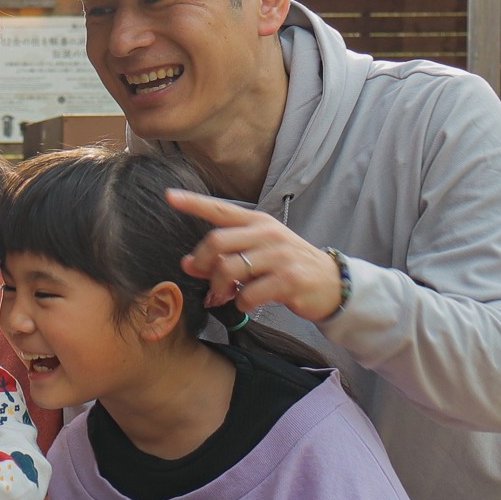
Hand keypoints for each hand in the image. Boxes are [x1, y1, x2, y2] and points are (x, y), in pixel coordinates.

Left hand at [167, 189, 344, 322]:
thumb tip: (186, 263)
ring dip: (219, 288)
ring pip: (228, 269)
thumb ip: (224, 254)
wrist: (331, 283)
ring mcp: (280, 256)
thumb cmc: (286, 265)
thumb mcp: (257, 253)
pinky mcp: (289, 280)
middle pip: (215, 242)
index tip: (169, 196)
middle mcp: (268, 234)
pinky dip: (240, 303)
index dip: (194, 203)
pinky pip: (247, 294)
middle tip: (206, 279)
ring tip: (227, 294)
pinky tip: (248, 302)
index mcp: (258, 222)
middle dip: (202, 265)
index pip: (221, 210)